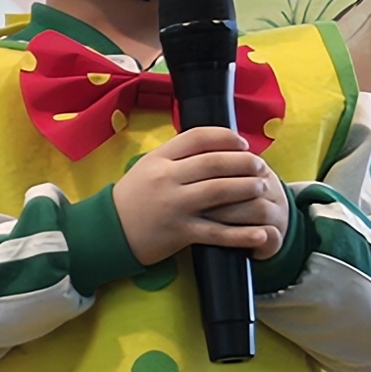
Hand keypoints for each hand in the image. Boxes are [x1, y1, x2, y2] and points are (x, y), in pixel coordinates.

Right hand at [110, 125, 286, 267]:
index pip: (198, 137)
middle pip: (214, 163)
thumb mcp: (148, 167)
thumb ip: (177, 155)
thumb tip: (216, 145)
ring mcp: (174, 206)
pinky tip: (260, 232)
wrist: (109, 231)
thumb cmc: (134, 198)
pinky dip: (242, 234)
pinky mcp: (180, 233)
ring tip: (262, 188)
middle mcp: (166, 179)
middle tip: (260, 166)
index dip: (226, 137)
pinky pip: (217, 232)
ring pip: (219, 192)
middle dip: (244, 163)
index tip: (243, 143)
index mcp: (159, 159)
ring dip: (247, 188)